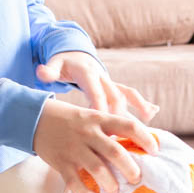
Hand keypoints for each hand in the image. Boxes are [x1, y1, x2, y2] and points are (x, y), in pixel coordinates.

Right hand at [33, 98, 158, 192]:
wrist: (35, 118)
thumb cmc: (72, 120)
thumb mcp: (92, 115)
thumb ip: (112, 126)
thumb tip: (139, 141)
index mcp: (99, 119)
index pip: (128, 126)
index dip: (145, 139)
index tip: (155, 151)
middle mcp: (88, 133)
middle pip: (115, 152)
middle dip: (130, 169)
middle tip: (137, 179)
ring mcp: (74, 148)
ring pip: (97, 169)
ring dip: (110, 184)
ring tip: (116, 191)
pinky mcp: (61, 163)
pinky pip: (75, 182)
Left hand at [36, 51, 158, 123]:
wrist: (74, 52)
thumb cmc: (63, 64)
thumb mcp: (54, 65)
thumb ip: (49, 71)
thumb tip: (41, 72)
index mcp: (87, 73)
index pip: (95, 93)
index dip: (100, 110)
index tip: (101, 128)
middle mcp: (102, 77)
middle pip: (113, 97)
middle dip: (118, 117)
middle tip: (119, 140)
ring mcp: (110, 82)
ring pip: (125, 96)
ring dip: (136, 110)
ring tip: (145, 127)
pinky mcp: (115, 86)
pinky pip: (131, 94)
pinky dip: (142, 103)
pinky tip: (152, 114)